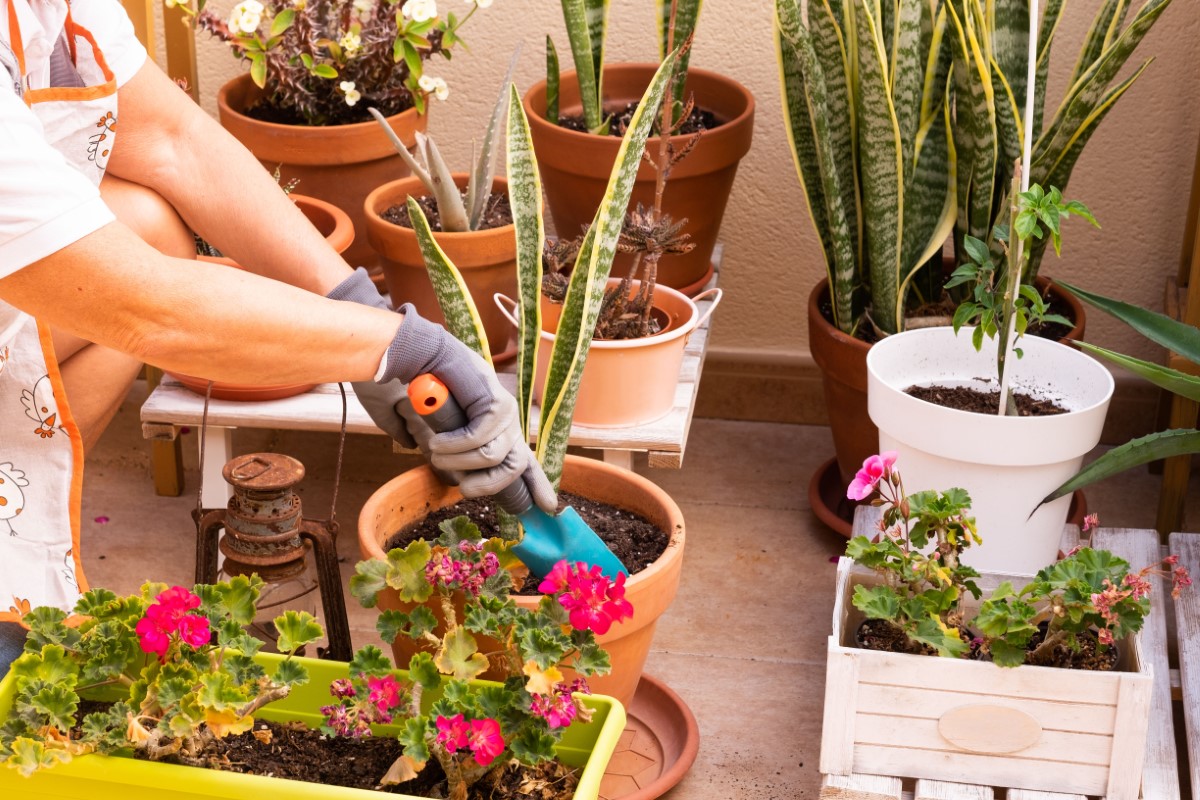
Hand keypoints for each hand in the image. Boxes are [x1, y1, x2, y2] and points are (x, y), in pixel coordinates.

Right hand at [324, 269, 555, 513]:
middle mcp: (501, 411)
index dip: (537, 482)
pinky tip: (438, 440)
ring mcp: (498, 402)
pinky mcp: (490, 395)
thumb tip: (425, 453)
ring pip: (496, 455)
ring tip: (435, 451)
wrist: (394, 347)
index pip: (522, 454)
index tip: (548, 507)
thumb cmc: (396, 379)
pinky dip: (457, 446)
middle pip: (518, 463)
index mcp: (488, 417)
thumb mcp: (412, 421)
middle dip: (490, 485)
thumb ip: (422, 438)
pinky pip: (483, 437)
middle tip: (464, 488)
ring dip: (460, 463)